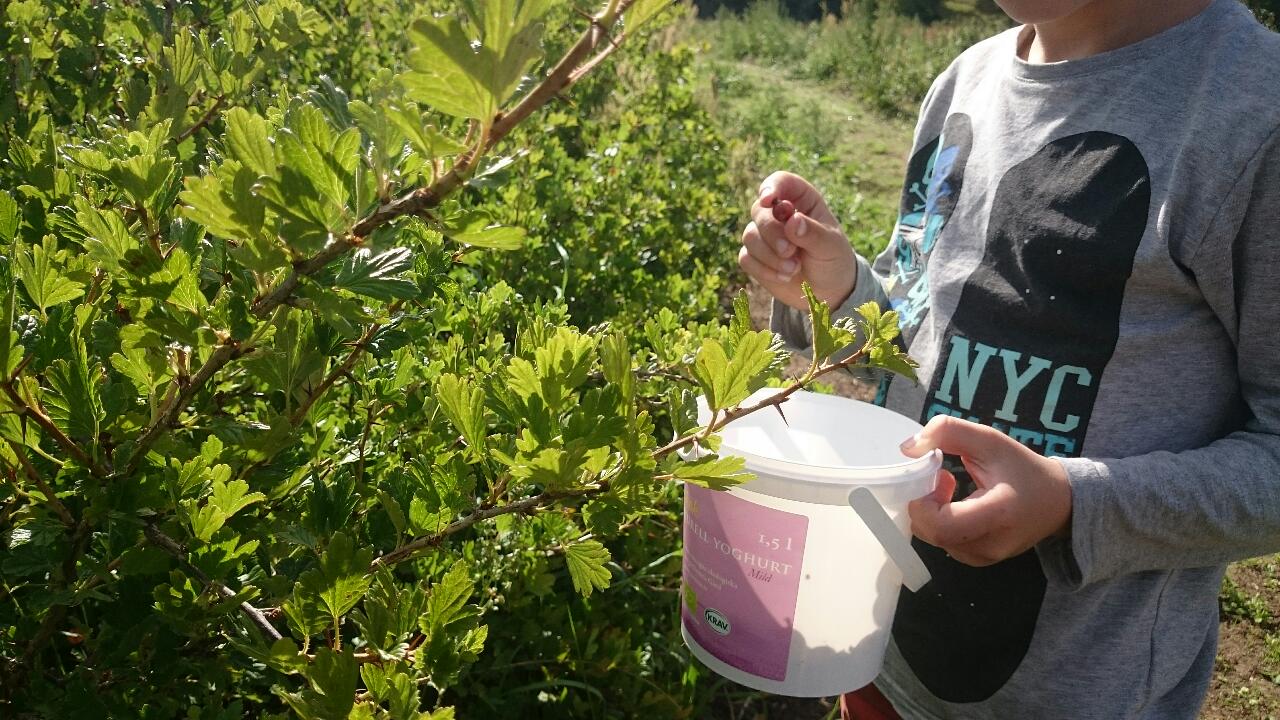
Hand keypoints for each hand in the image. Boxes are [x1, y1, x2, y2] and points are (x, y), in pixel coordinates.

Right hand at [738, 171, 857, 311]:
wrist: (827, 291)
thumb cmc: (833, 260)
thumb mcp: (831, 246)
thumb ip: (813, 233)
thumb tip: (792, 221)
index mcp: (802, 200)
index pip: (781, 182)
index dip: (772, 186)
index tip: (769, 200)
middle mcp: (779, 214)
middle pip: (759, 210)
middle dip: (771, 232)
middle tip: (789, 251)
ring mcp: (764, 235)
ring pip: (749, 235)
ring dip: (770, 256)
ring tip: (793, 269)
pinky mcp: (755, 256)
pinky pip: (746, 257)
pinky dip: (764, 270)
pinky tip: (784, 277)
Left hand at [899, 415, 1072, 566]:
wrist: (1057, 501)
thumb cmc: (1022, 468)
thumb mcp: (989, 439)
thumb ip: (948, 431)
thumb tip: (907, 448)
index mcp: (999, 513)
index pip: (942, 526)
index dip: (924, 503)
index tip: (937, 476)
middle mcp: (992, 544)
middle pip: (932, 534)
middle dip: (924, 503)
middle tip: (941, 479)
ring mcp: (986, 558)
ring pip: (933, 539)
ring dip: (930, 512)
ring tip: (951, 489)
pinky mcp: (979, 561)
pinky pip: (943, 544)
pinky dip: (939, 523)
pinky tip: (956, 506)